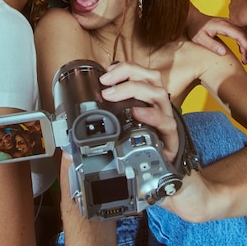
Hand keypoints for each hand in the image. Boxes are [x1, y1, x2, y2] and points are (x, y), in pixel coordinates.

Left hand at [99, 62, 215, 221]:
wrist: (163, 177)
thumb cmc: (142, 150)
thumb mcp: (123, 134)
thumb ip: (103, 130)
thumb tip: (74, 136)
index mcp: (147, 100)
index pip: (140, 74)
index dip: (125, 68)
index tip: (105, 73)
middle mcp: (159, 106)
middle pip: (150, 78)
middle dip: (127, 73)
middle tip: (105, 82)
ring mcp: (166, 120)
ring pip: (158, 94)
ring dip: (134, 89)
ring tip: (112, 95)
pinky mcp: (172, 138)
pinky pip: (165, 123)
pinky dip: (150, 116)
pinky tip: (137, 113)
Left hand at [187, 10, 246, 63]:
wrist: (191, 18)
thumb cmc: (195, 28)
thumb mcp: (200, 39)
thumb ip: (212, 45)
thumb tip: (224, 53)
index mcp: (223, 26)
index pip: (239, 35)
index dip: (246, 46)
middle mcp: (227, 23)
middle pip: (243, 35)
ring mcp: (228, 23)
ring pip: (242, 34)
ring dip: (246, 45)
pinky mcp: (227, 25)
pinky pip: (238, 32)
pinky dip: (243, 41)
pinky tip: (243, 50)